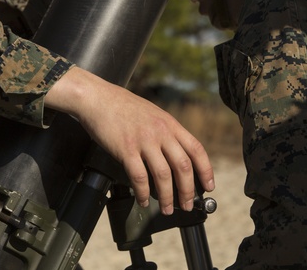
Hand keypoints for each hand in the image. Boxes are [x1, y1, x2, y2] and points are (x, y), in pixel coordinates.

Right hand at [45, 66, 214, 214]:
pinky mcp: (125, 149)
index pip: (196, 149)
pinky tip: (143, 200)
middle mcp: (160, 132)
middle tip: (187, 205)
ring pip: (163, 175)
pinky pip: (139, 177)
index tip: (208, 186)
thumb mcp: (153, 114)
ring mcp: (143, 141)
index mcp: (170, 124)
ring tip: (166, 209)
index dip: (206, 170)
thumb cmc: (122, 106)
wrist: (97, 98)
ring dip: (167, 197)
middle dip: (187, 191)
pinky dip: (143, 192)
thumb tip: (176, 156)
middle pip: (183, 166)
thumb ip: (166, 132)